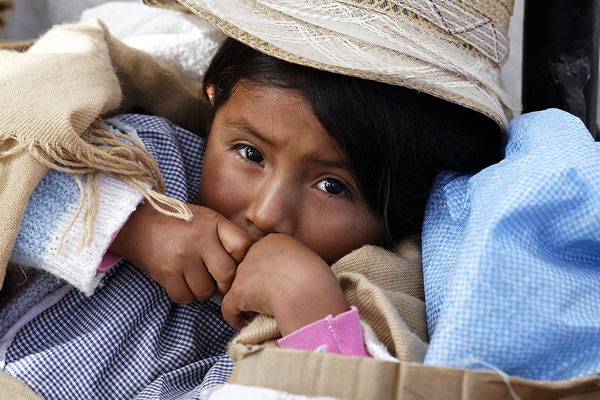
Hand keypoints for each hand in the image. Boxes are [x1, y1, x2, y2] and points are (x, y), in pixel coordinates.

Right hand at [110, 201, 251, 303]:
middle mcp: (199, 240)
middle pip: (227, 275)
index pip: (243, 247)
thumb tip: (248, 263)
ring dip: (205, 291)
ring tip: (198, 279)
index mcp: (213, 223)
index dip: (242, 259)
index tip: (234, 262)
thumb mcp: (205, 219)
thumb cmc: (179, 223)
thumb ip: (225, 236)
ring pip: (207, 291)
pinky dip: (187, 295)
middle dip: (226, 284)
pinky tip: (183, 283)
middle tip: (219, 281)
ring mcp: (182, 257)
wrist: (137, 222)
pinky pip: (186, 297)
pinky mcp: (166, 273)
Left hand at [221, 233, 348, 334]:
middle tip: (266, 301)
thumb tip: (291, 282)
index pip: (264, 255)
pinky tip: (243, 325)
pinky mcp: (237, 291)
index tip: (278, 286)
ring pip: (237, 287)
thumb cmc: (318, 280)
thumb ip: (295, 266)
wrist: (307, 290)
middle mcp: (255, 250)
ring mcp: (244, 271)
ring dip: (245, 300)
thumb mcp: (310, 263)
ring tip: (256, 314)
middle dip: (254, 284)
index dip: (268, 272)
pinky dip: (234, 317)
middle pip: (248, 268)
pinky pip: (229, 307)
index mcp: (275, 240)